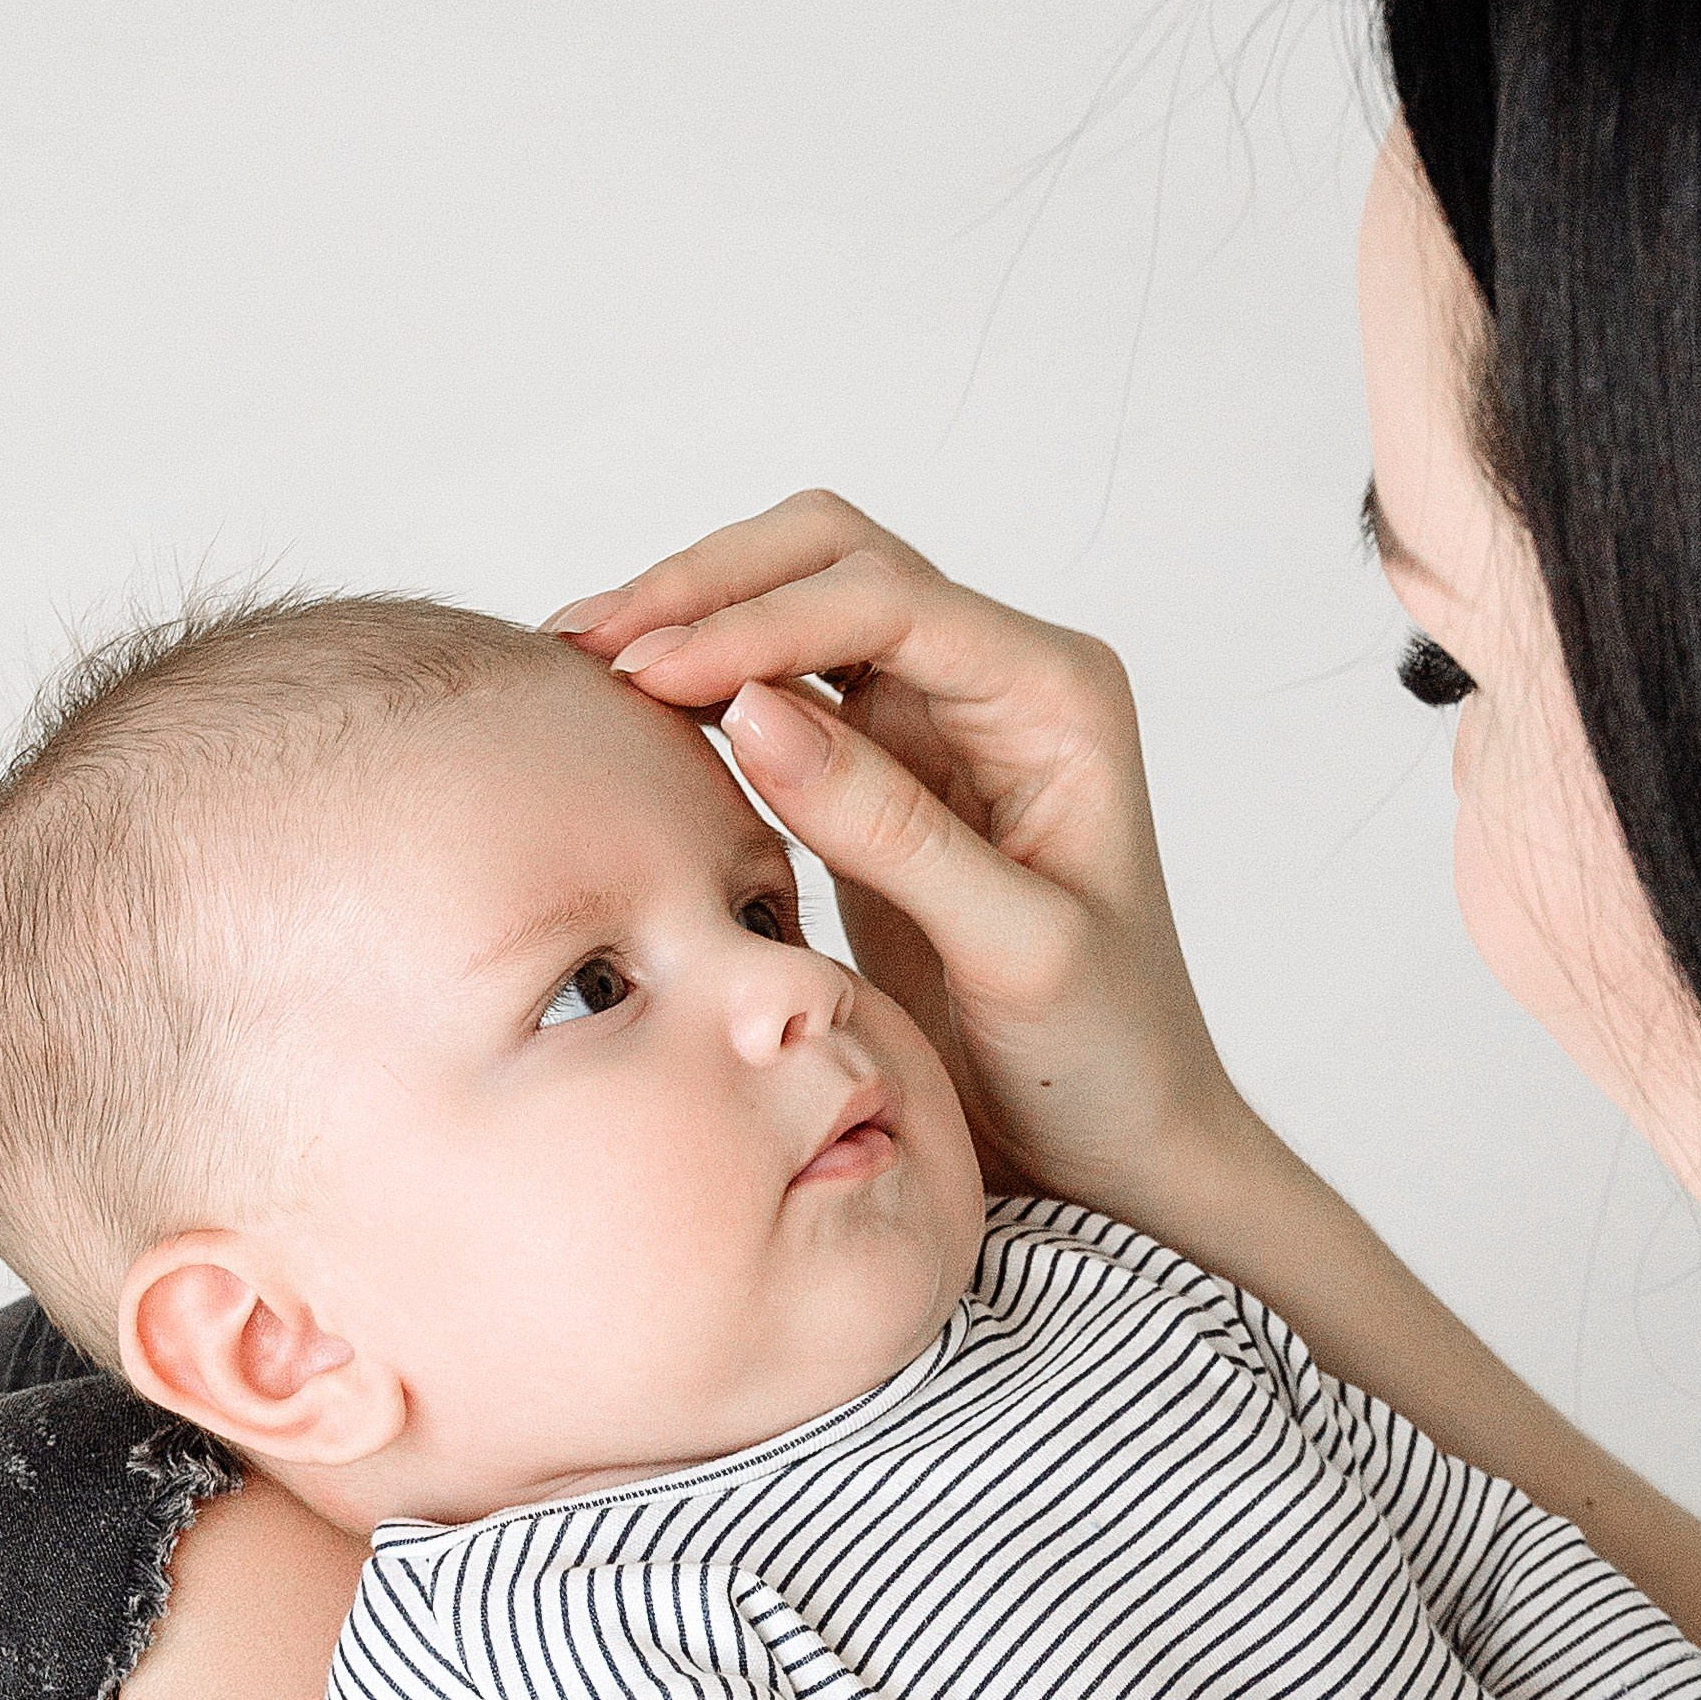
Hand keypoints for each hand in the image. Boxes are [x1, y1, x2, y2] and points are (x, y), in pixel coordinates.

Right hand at [542, 490, 1249, 1211]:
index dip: (755, 622)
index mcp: (1054, 697)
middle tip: (592, 642)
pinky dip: (704, 687)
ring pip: (798, 607)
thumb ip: (889, 831)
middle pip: (835, 560)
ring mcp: (937, 722)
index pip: (886, 602)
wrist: (1119, 1139)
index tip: (643, 668)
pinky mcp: (884, 777)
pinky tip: (626, 710)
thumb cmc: (1105, 1054)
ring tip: (581, 658)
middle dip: (710, 586)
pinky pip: (782, 692)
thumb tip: (752, 713)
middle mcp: (998, 682)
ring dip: (695, 619)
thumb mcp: (1014, 952)